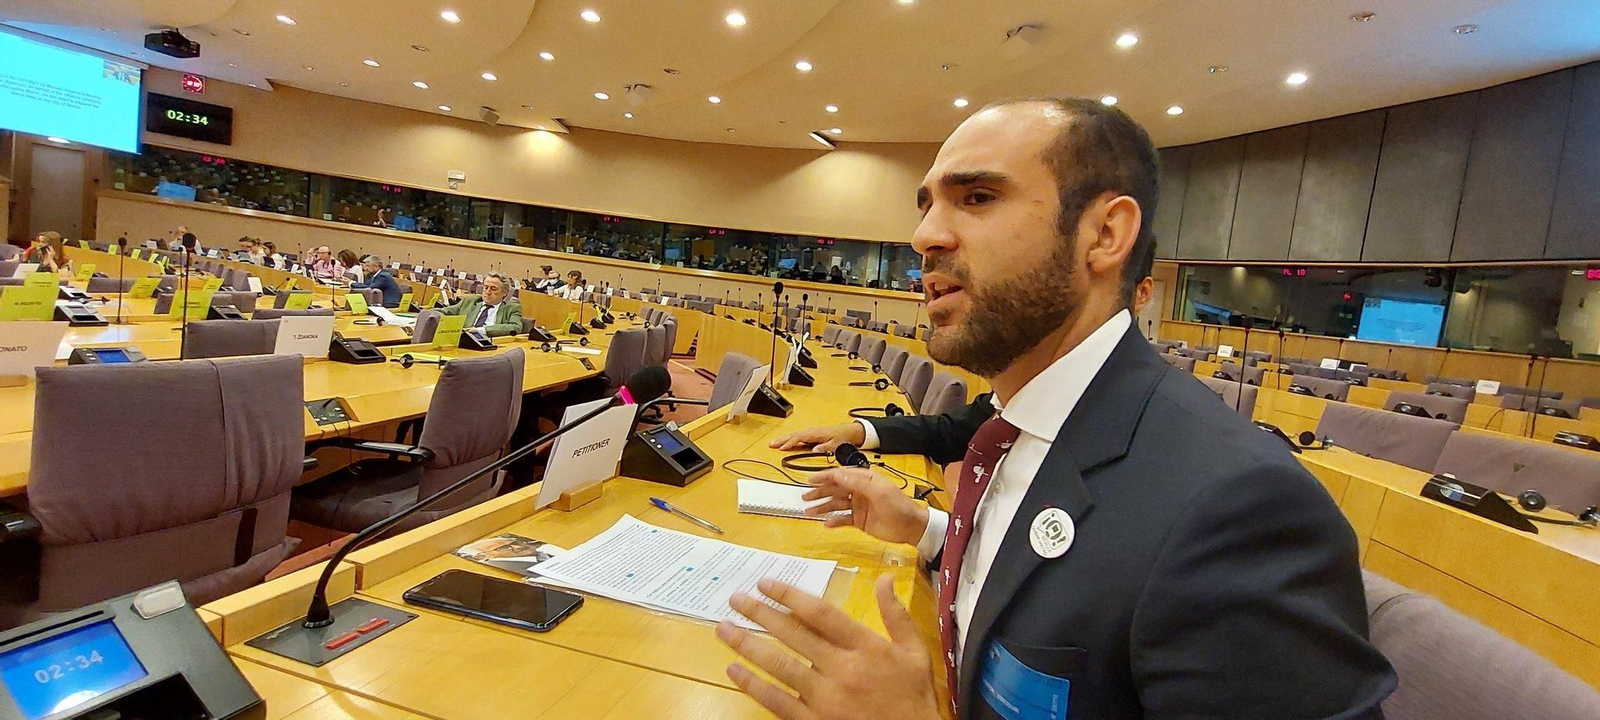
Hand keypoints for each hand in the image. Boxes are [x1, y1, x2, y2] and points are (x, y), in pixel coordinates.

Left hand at [718, 576, 940, 719]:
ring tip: (724, 628)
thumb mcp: (915, 653)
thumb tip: (883, 578)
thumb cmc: (913, 697)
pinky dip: (754, 686)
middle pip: (794, 636)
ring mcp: (825, 699)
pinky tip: (734, 671)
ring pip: (780, 666)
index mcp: (866, 647)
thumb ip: (896, 616)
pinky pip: (778, 702)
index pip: (820, 614)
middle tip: (735, 599)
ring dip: (748, 645)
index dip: (790, 595)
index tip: (765, 583)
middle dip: (760, 614)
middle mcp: (842, 669)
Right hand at [769, 422, 864, 451]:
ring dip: (784, 439)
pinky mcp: (811, 435)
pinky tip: (785, 443)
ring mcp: (811, 433)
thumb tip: (814, 450)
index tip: (782, 447)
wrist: (850, 431)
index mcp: (816, 433)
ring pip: (794, 435)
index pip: (799, 437)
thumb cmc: (843, 437)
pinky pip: (798, 437)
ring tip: (773, 443)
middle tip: (771, 444)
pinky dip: (790, 439)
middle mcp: (812, 432)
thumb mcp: (836, 444)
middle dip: (782, 439)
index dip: (790, 442)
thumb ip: (825, 447)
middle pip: (794, 435)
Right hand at [802, 468, 928, 545]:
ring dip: (822, 507)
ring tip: (809, 512)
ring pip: (836, 504)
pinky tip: (825, 523)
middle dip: (819, 493)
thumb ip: (856, 482)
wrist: (911, 527)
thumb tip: (836, 474)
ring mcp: (859, 506)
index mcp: (864, 479)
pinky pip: (842, 519)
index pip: (840, 475)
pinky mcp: (859, 520)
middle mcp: (859, 491)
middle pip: (835, 490)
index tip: (810, 480)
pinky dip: (833, 520)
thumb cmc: (898, 506)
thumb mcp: (878, 491)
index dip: (824, 477)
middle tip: (805, 498)